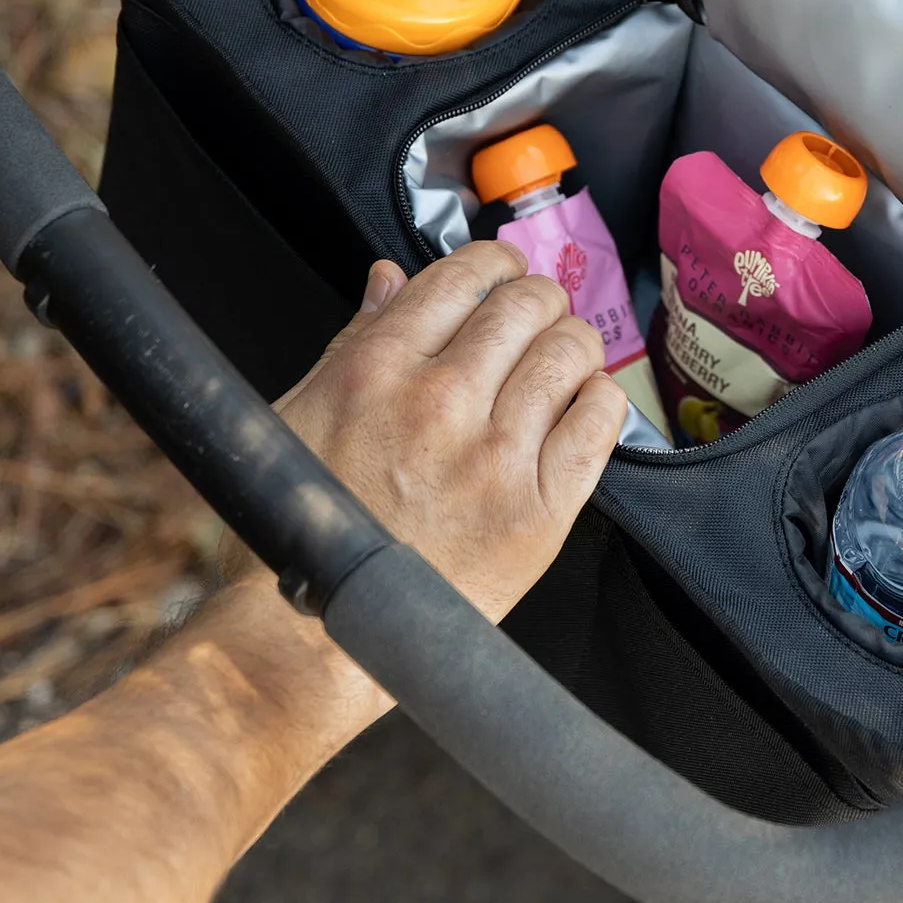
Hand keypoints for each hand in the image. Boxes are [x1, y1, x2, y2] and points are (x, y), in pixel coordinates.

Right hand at [271, 243, 626, 621]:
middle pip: (524, 307)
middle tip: (537, 314)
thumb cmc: (305, 531)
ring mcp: (494, 458)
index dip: (493, 262)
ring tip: (564, 356)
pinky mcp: (537, 514)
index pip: (460, 278)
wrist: (315, 641)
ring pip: (568, 354)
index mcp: (377, 371)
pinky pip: (598, 426)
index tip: (503, 269)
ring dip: (573, 342)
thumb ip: (354, 341)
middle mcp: (441, 404)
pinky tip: (587, 401)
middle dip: (537, 298)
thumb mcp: (301, 415)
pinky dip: (601, 399)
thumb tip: (389, 279)